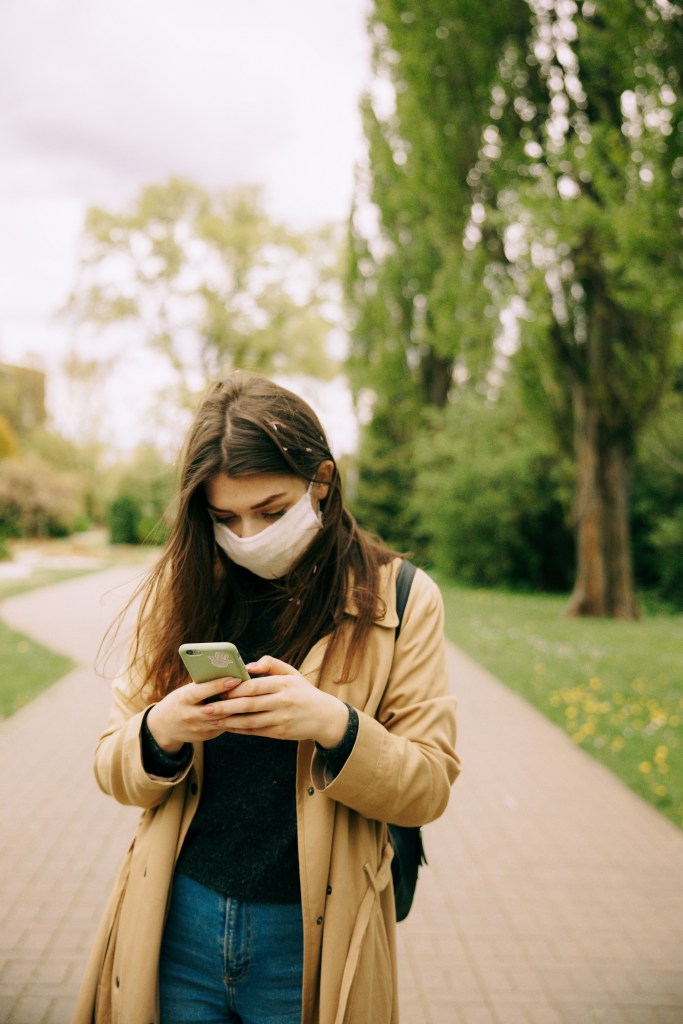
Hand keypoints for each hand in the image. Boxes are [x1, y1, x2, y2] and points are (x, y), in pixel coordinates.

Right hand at [146, 676, 243, 752]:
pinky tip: (247, 709)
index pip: (202, 691)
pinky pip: (225, 726)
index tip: (235, 678)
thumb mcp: (185, 691)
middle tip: (252, 688)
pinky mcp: (207, 735)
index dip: (219, 685)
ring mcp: (199, 728)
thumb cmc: (180, 701)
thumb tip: (226, 672)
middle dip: (235, 698)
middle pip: (218, 707)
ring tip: (253, 697)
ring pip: (225, 718)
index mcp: (184, 699)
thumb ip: (202, 685)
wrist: (164, 727)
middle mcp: (191, 715)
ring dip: (239, 708)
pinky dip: (236, 717)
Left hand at [201, 656, 349, 746]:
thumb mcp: (292, 673)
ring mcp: (281, 719)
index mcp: (283, 684)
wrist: (324, 717)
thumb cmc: (304, 692)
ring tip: (211, 720)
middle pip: (248, 705)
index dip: (234, 689)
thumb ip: (271, 664)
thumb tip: (249, 665)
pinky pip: (255, 732)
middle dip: (224, 707)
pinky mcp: (280, 733)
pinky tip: (226, 727)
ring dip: (228, 721)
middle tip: (205, 708)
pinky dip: (239, 730)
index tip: (217, 689)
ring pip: (249, 722)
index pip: (253, 686)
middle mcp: (282, 702)